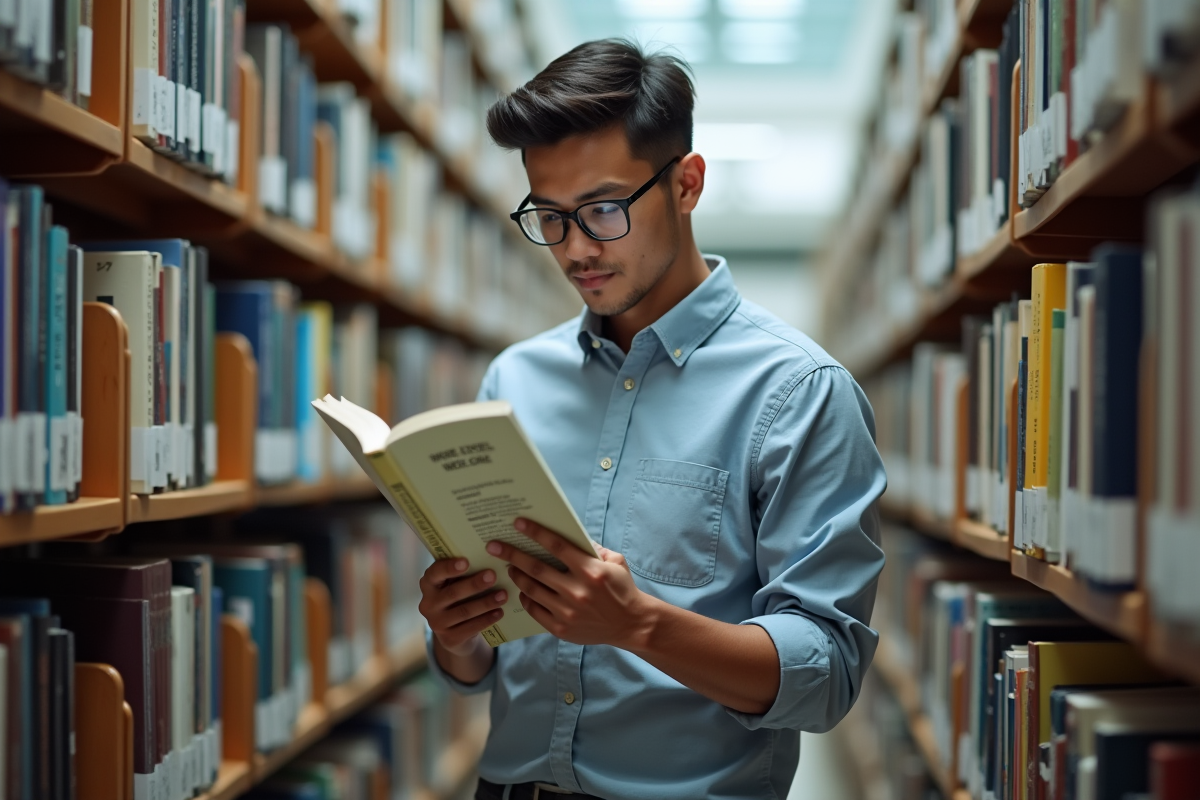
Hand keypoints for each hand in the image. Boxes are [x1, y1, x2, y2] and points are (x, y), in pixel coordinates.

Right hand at [418, 558, 507, 655]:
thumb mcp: (455, 584)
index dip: (449, 567)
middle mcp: (428, 604)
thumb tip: (490, 556)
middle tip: (493, 576)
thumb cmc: (458, 598)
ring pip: (464, 611)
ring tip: (503, 595)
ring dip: (486, 602)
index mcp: (428, 584)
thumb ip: (464, 573)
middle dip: (474, 584)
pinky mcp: (449, 639)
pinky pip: (470, 628)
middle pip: (453, 593)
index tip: (466, 561)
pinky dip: (486, 619)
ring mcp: (437, 623)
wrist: (455, 632)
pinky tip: (499, 612)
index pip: (435, 573)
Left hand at [485, 518, 658, 648]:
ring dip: (516, 575)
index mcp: (590, 570)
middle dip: (511, 554)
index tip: (517, 523)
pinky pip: (534, 610)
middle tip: (494, 546)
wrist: (631, 625)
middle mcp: (576, 591)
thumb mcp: (615, 562)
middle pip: (535, 568)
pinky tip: (523, 589)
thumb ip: (593, 548)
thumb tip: (570, 535)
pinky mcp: (561, 628)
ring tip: (508, 567)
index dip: (535, 533)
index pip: (556, 546)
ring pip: (531, 589)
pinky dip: (526, 598)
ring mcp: (567, 611)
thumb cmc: (622, 589)